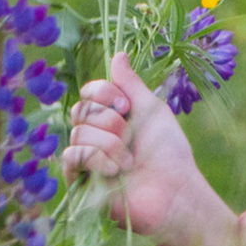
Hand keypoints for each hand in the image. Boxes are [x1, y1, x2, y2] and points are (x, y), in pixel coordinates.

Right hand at [61, 55, 232, 245]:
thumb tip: (118, 54)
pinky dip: (96, 159)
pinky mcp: (80, 181)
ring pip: (78, 132)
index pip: (89, 92)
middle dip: (109, 120)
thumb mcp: (151, 110)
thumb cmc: (169, 153)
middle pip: (81, 109)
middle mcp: (97, 135)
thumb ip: (131, 84)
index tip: (125, 105)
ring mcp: (88, 158)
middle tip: (130, 135)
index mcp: (113, 116)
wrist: (173, 191)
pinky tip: (115, 170)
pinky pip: (72, 156)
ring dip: (109, 144)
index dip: (103, 93)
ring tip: (129, 161)